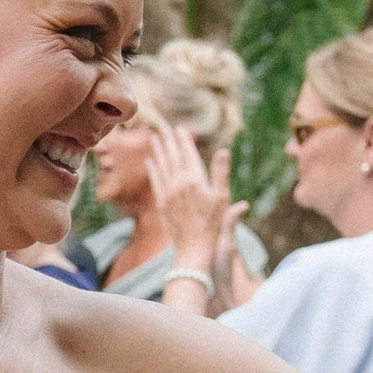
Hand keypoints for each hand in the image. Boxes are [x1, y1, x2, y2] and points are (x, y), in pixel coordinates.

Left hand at [147, 125, 230, 274]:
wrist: (194, 246)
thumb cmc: (213, 223)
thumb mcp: (222, 197)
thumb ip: (220, 172)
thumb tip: (223, 150)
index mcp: (194, 180)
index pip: (187, 154)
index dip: (183, 140)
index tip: (180, 128)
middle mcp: (178, 184)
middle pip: (172, 157)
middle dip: (168, 140)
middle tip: (163, 127)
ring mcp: (168, 193)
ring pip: (161, 166)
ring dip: (157, 151)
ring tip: (153, 138)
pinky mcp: (162, 204)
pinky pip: (155, 181)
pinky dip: (152, 169)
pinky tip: (149, 162)